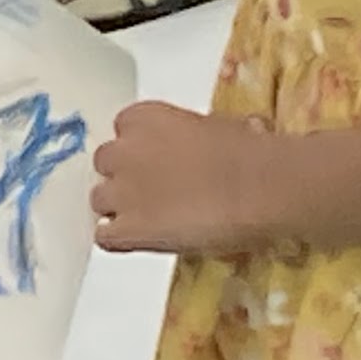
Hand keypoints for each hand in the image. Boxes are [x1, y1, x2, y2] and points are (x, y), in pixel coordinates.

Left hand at [89, 100, 280, 254]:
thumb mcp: (218, 127)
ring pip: (100, 200)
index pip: (124, 129)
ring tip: (151, 220)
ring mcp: (122, 192)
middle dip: (126, 176)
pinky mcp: (128, 230)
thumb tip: (210, 142)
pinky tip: (139, 241)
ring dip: (119, 209)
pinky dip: (118, 240)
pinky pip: (104, 237)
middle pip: (106, 163)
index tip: (159, 160)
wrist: (260, 187)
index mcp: (146, 118)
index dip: (141, 149)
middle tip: (155, 191)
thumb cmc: (251, 153)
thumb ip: (195, 134)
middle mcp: (124, 150)